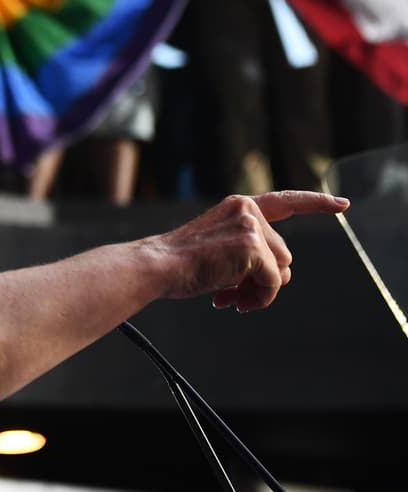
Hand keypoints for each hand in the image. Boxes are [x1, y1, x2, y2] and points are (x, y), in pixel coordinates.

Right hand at [155, 191, 348, 312]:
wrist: (159, 265)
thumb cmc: (181, 261)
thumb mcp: (219, 245)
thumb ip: (249, 250)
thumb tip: (275, 279)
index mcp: (238, 206)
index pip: (285, 201)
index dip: (316, 203)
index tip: (341, 204)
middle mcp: (247, 210)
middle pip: (283, 254)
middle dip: (263, 278)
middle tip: (232, 293)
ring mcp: (251, 227)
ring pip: (280, 271)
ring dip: (259, 291)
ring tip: (230, 297)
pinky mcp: (253, 247)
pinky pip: (272, 283)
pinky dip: (258, 298)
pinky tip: (231, 300)